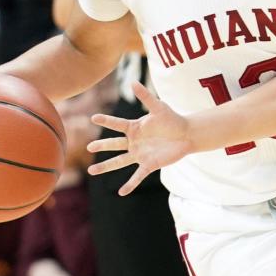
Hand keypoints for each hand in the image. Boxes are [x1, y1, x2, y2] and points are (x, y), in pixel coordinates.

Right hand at [87, 81, 192, 195]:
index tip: (93, 118)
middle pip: (114, 145)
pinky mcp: (149, 165)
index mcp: (134, 127)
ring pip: (119, 162)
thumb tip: (133, 82)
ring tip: (91, 171)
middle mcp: (134, 142)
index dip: (106, 121)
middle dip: (102, 145)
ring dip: (106, 166)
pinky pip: (137, 176)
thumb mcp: (159, 107)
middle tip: (88, 147)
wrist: (186, 135)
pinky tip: (121, 193)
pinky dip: (130, 184)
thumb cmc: (172, 119)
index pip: (116, 124)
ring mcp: (140, 154)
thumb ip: (146, 97)